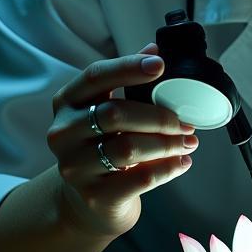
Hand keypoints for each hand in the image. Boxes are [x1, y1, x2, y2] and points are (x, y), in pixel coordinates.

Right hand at [47, 43, 198, 238]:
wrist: (87, 203)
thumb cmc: (101, 147)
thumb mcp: (105, 111)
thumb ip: (126, 81)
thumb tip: (154, 49)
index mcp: (67, 103)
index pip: (95, 76)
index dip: (128, 67)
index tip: (160, 64)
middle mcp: (64, 133)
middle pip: (115, 114)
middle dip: (159, 116)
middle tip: (186, 122)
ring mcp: (76, 167)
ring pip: (128, 148)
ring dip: (166, 143)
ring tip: (188, 142)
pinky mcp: (95, 196)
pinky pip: (139, 179)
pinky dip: (167, 168)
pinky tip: (182, 162)